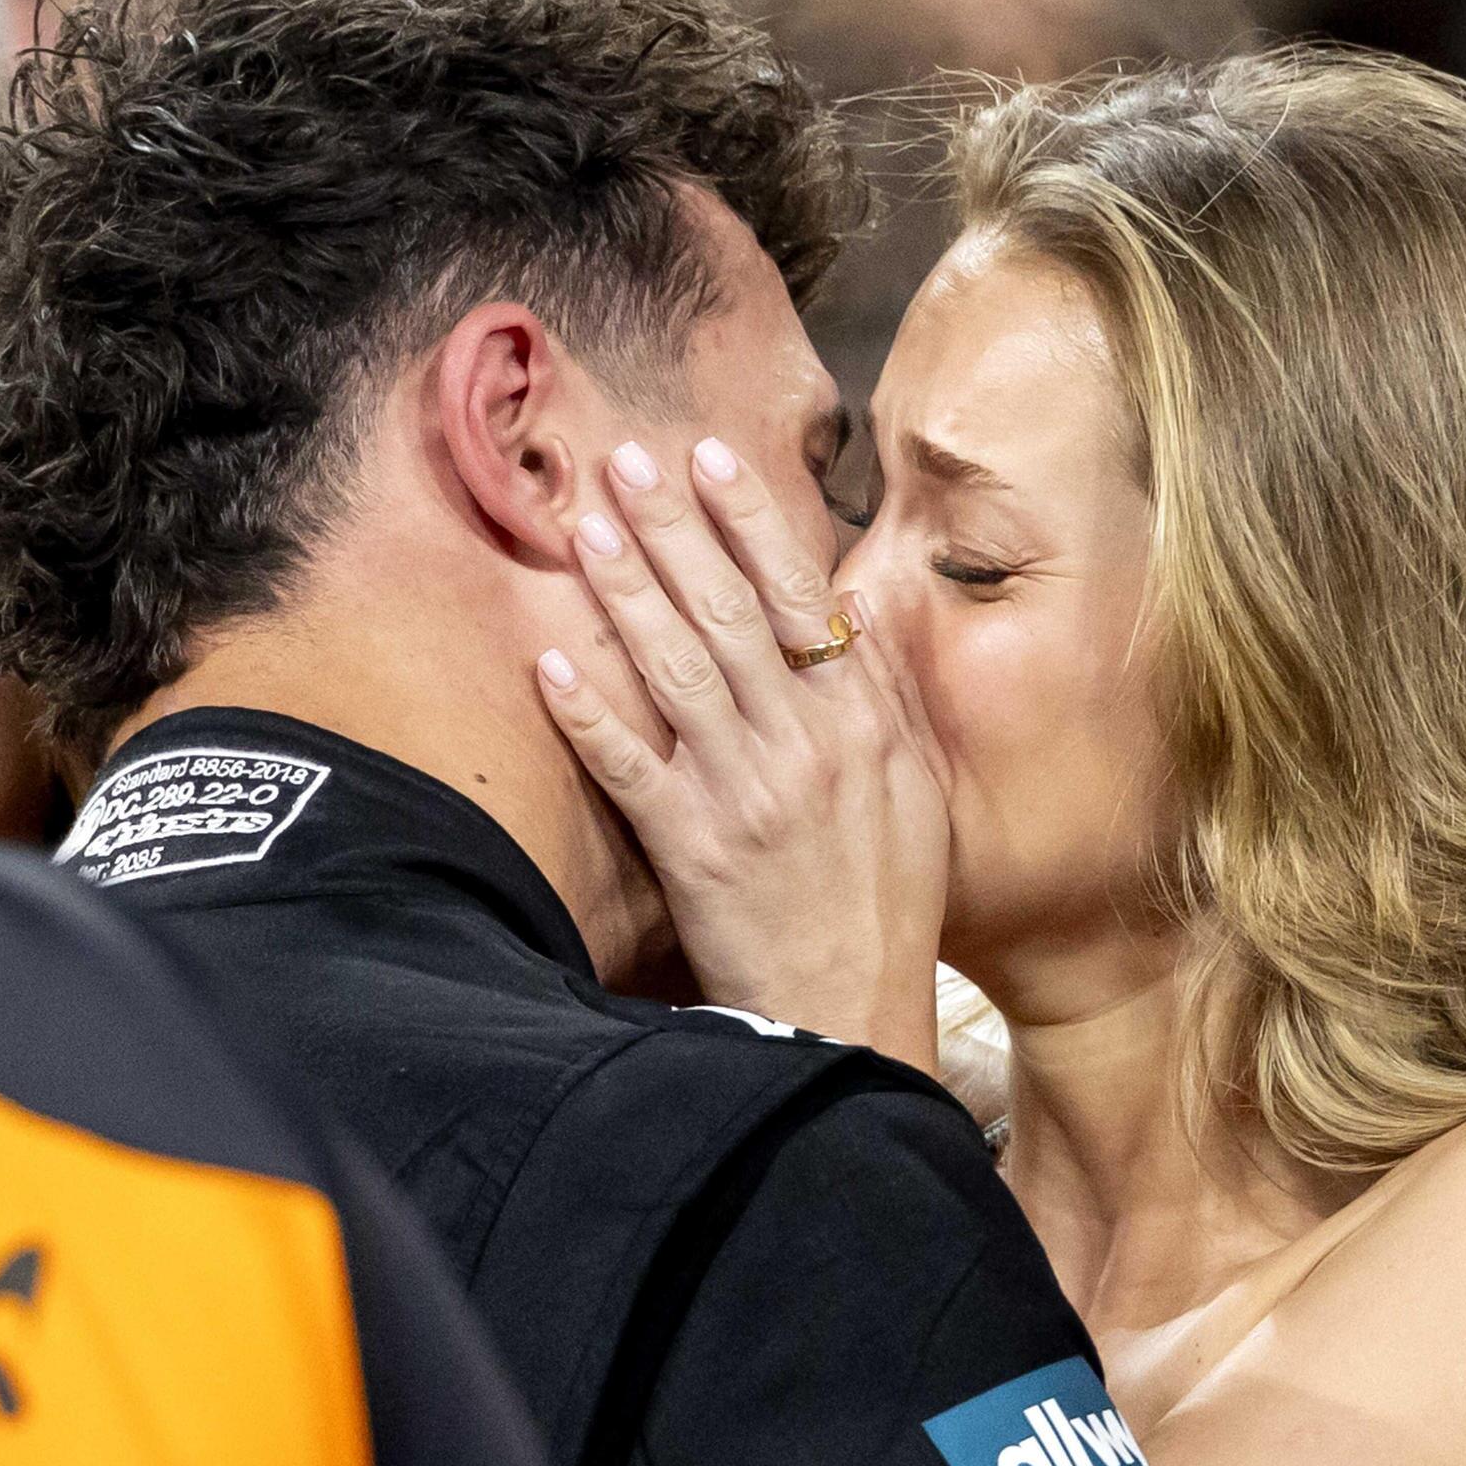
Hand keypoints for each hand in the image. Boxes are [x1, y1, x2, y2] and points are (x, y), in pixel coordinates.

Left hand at [537, 437, 950, 1073]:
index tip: (708, 454)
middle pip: (729, 612)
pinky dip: (591, 711)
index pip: (801, 595)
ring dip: (627, 591)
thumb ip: (884, 697)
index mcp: (864, 722)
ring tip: (583, 526)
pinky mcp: (693, 848)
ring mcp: (747, 793)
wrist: (853, 1010)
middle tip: (624, 461)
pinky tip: (550, 661)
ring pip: (678, 669)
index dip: (749, 520)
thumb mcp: (915, 791)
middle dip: (674, 528)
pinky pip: (632, 765)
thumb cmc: (887, 905)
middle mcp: (808, 744)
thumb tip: (853, 609)